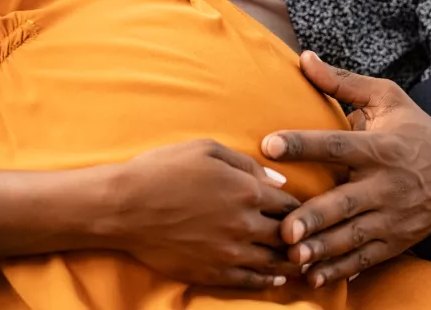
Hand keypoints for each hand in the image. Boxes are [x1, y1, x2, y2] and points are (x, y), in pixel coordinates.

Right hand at [108, 140, 302, 289]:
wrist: (123, 207)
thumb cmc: (161, 170)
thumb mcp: (205, 150)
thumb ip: (247, 163)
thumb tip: (278, 179)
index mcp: (247, 189)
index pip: (289, 202)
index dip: (298, 206)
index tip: (300, 210)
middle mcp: (245, 223)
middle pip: (288, 234)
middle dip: (299, 236)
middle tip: (308, 238)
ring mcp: (230, 251)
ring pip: (275, 262)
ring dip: (290, 261)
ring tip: (300, 261)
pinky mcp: (213, 272)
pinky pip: (251, 281)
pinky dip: (268, 280)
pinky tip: (275, 278)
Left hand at [262, 53, 430, 287]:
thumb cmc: (415, 127)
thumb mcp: (385, 97)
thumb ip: (341, 82)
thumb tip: (304, 57)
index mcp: (379, 147)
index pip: (336, 144)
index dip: (302, 144)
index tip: (269, 144)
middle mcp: (386, 184)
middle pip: (345, 202)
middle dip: (315, 217)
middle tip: (283, 228)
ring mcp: (392, 216)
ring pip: (353, 236)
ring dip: (322, 249)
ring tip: (292, 256)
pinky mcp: (396, 240)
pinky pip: (365, 258)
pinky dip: (340, 269)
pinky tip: (314, 277)